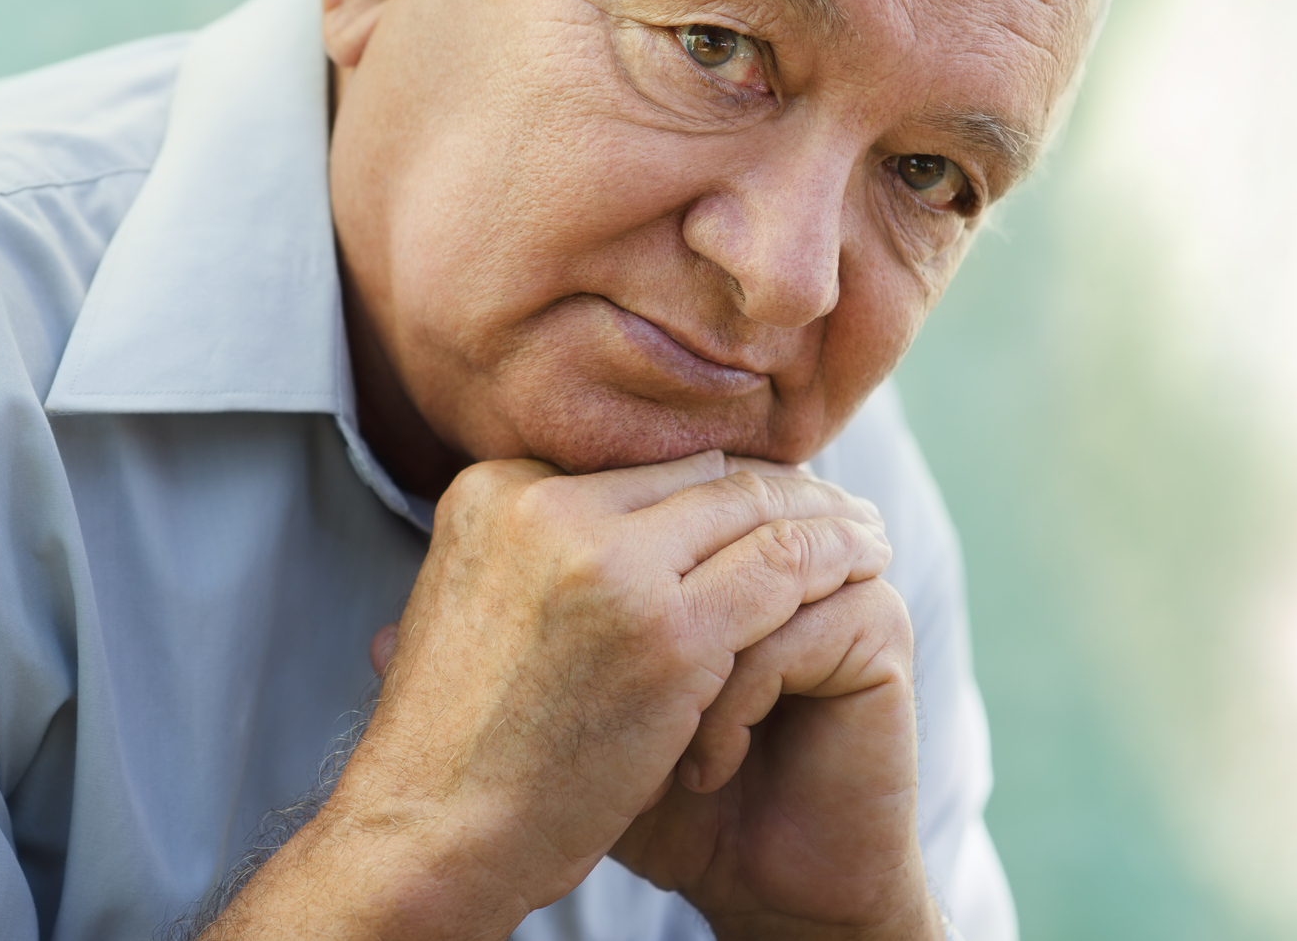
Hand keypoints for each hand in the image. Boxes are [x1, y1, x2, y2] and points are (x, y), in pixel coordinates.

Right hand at [207, 451, 893, 939]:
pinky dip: (830, 565)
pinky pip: (779, 571)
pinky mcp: (664, 630)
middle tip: (833, 506)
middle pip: (694, 473)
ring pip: (748, 507)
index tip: (759, 502)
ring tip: (864, 532)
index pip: (633, 464)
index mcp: (491, 489)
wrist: (429, 831)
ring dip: (818, 518)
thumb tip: (594, 528)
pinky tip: (867, 571)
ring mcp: (604, 562)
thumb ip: (526, 554)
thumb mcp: (460, 604)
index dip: (707, 482)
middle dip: (771, 489)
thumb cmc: (453, 740)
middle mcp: (541, 502)